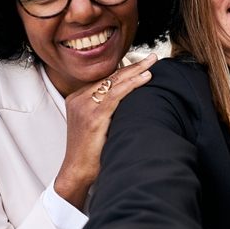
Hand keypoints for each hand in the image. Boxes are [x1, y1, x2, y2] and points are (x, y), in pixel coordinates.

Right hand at [54, 53, 156, 209]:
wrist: (77, 171)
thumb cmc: (90, 153)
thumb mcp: (97, 126)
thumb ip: (107, 110)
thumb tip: (131, 101)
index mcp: (78, 99)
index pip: (105, 79)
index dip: (125, 70)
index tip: (142, 64)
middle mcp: (79, 99)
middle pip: (110, 77)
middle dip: (133, 65)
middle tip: (152, 57)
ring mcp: (84, 106)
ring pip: (114, 82)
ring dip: (136, 70)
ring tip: (152, 63)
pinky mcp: (92, 116)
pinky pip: (116, 95)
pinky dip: (132, 84)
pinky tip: (145, 78)